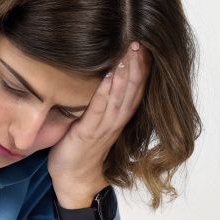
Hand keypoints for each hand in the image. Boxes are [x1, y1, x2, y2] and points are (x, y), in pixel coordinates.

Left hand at [46, 44, 148, 207]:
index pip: (136, 88)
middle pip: (133, 89)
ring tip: (130, 51)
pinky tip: (109, 75)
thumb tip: (99, 72)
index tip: (145, 45)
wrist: (74, 179)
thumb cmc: (81, 148)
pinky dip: (105, 92)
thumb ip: (101, 101)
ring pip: (120, 96)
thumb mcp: (94, 121)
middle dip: (138, 64)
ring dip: (126, 73)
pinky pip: (100, 109)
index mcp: (119, 116)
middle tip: (140, 40)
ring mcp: (105, 127)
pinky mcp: (89, 133)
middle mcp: (117, 120)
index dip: (142, 67)